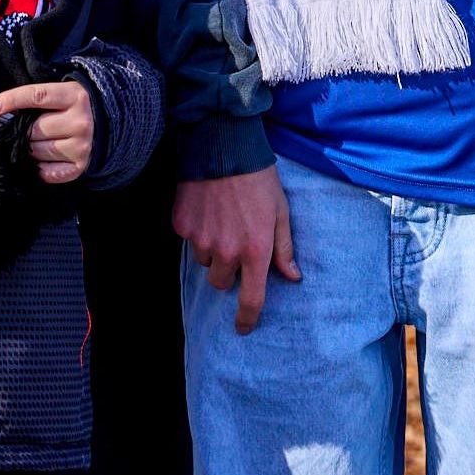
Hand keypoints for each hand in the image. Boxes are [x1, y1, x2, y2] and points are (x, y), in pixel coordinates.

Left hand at [0, 80, 95, 184]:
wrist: (107, 121)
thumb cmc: (73, 106)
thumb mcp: (61, 93)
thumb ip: (35, 100)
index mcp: (74, 97)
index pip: (37, 96)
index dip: (11, 100)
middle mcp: (81, 121)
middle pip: (33, 129)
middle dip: (19, 131)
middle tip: (14, 132)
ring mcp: (82, 146)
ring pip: (37, 152)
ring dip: (26, 149)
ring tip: (28, 144)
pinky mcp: (81, 166)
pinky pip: (47, 172)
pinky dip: (37, 167)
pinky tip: (38, 159)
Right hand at [172, 165, 298, 333]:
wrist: (224, 146)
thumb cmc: (260, 179)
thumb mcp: (282, 212)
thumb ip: (284, 248)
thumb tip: (292, 276)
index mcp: (255, 251)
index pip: (250, 299)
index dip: (247, 318)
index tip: (244, 327)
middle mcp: (226, 251)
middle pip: (221, 282)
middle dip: (228, 270)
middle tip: (236, 244)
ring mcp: (201, 239)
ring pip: (204, 261)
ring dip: (212, 250)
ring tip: (223, 219)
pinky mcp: (182, 225)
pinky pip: (189, 240)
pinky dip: (198, 231)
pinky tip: (208, 209)